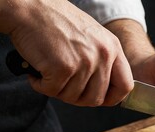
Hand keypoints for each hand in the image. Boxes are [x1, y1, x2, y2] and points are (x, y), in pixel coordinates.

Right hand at [0, 0, 132, 105]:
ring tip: (49, 72)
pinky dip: (41, 85)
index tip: (100, 99)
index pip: (126, 85)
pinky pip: (53, 91)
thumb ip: (102, 59)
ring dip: (57, 90)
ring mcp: (84, 62)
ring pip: (73, 97)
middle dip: (78, 98)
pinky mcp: (63, 68)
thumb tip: (104, 88)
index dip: (113, 98)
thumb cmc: (56, 21)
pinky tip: (37, 72)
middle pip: (97, 98)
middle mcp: (103, 55)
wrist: (29, 7)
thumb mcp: (92, 36)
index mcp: (113, 48)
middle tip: (64, 86)